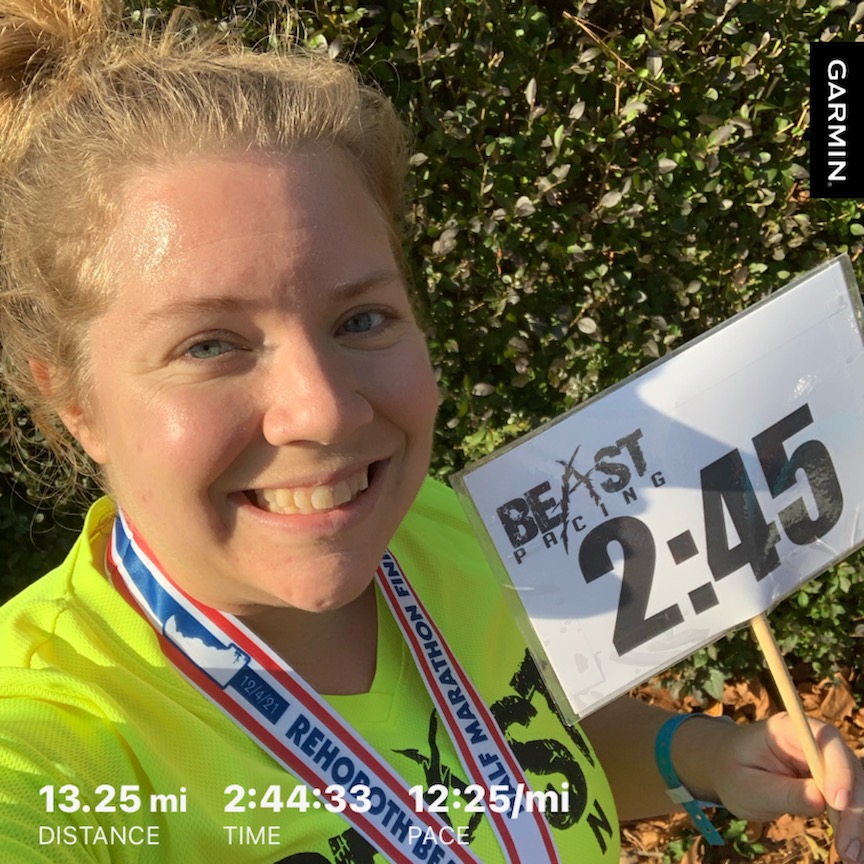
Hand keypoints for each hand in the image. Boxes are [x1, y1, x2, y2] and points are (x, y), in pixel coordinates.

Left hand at [711, 712, 863, 863]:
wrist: (727, 770)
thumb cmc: (734, 772)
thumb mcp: (750, 786)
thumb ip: (784, 792)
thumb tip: (821, 801)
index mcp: (788, 728)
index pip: (826, 740)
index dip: (839, 768)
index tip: (837, 802)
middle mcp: (813, 741)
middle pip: (850, 768)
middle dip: (853, 808)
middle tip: (848, 849)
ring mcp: (825, 761)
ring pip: (857, 789)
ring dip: (858, 823)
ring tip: (853, 857)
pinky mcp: (831, 782)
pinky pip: (850, 803)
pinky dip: (854, 826)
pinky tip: (853, 851)